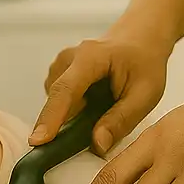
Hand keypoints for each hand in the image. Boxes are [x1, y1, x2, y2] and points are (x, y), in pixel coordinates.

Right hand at [31, 27, 174, 155]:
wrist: (140, 39)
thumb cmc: (144, 62)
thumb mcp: (145, 94)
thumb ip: (121, 120)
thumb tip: (97, 145)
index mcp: (90, 57)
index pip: (65, 90)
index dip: (50, 117)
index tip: (38, 140)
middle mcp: (68, 59)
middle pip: (56, 100)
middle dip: (64, 126)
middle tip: (89, 138)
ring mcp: (61, 66)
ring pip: (58, 104)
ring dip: (75, 118)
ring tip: (103, 110)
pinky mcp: (60, 75)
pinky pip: (60, 102)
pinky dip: (74, 111)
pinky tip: (95, 105)